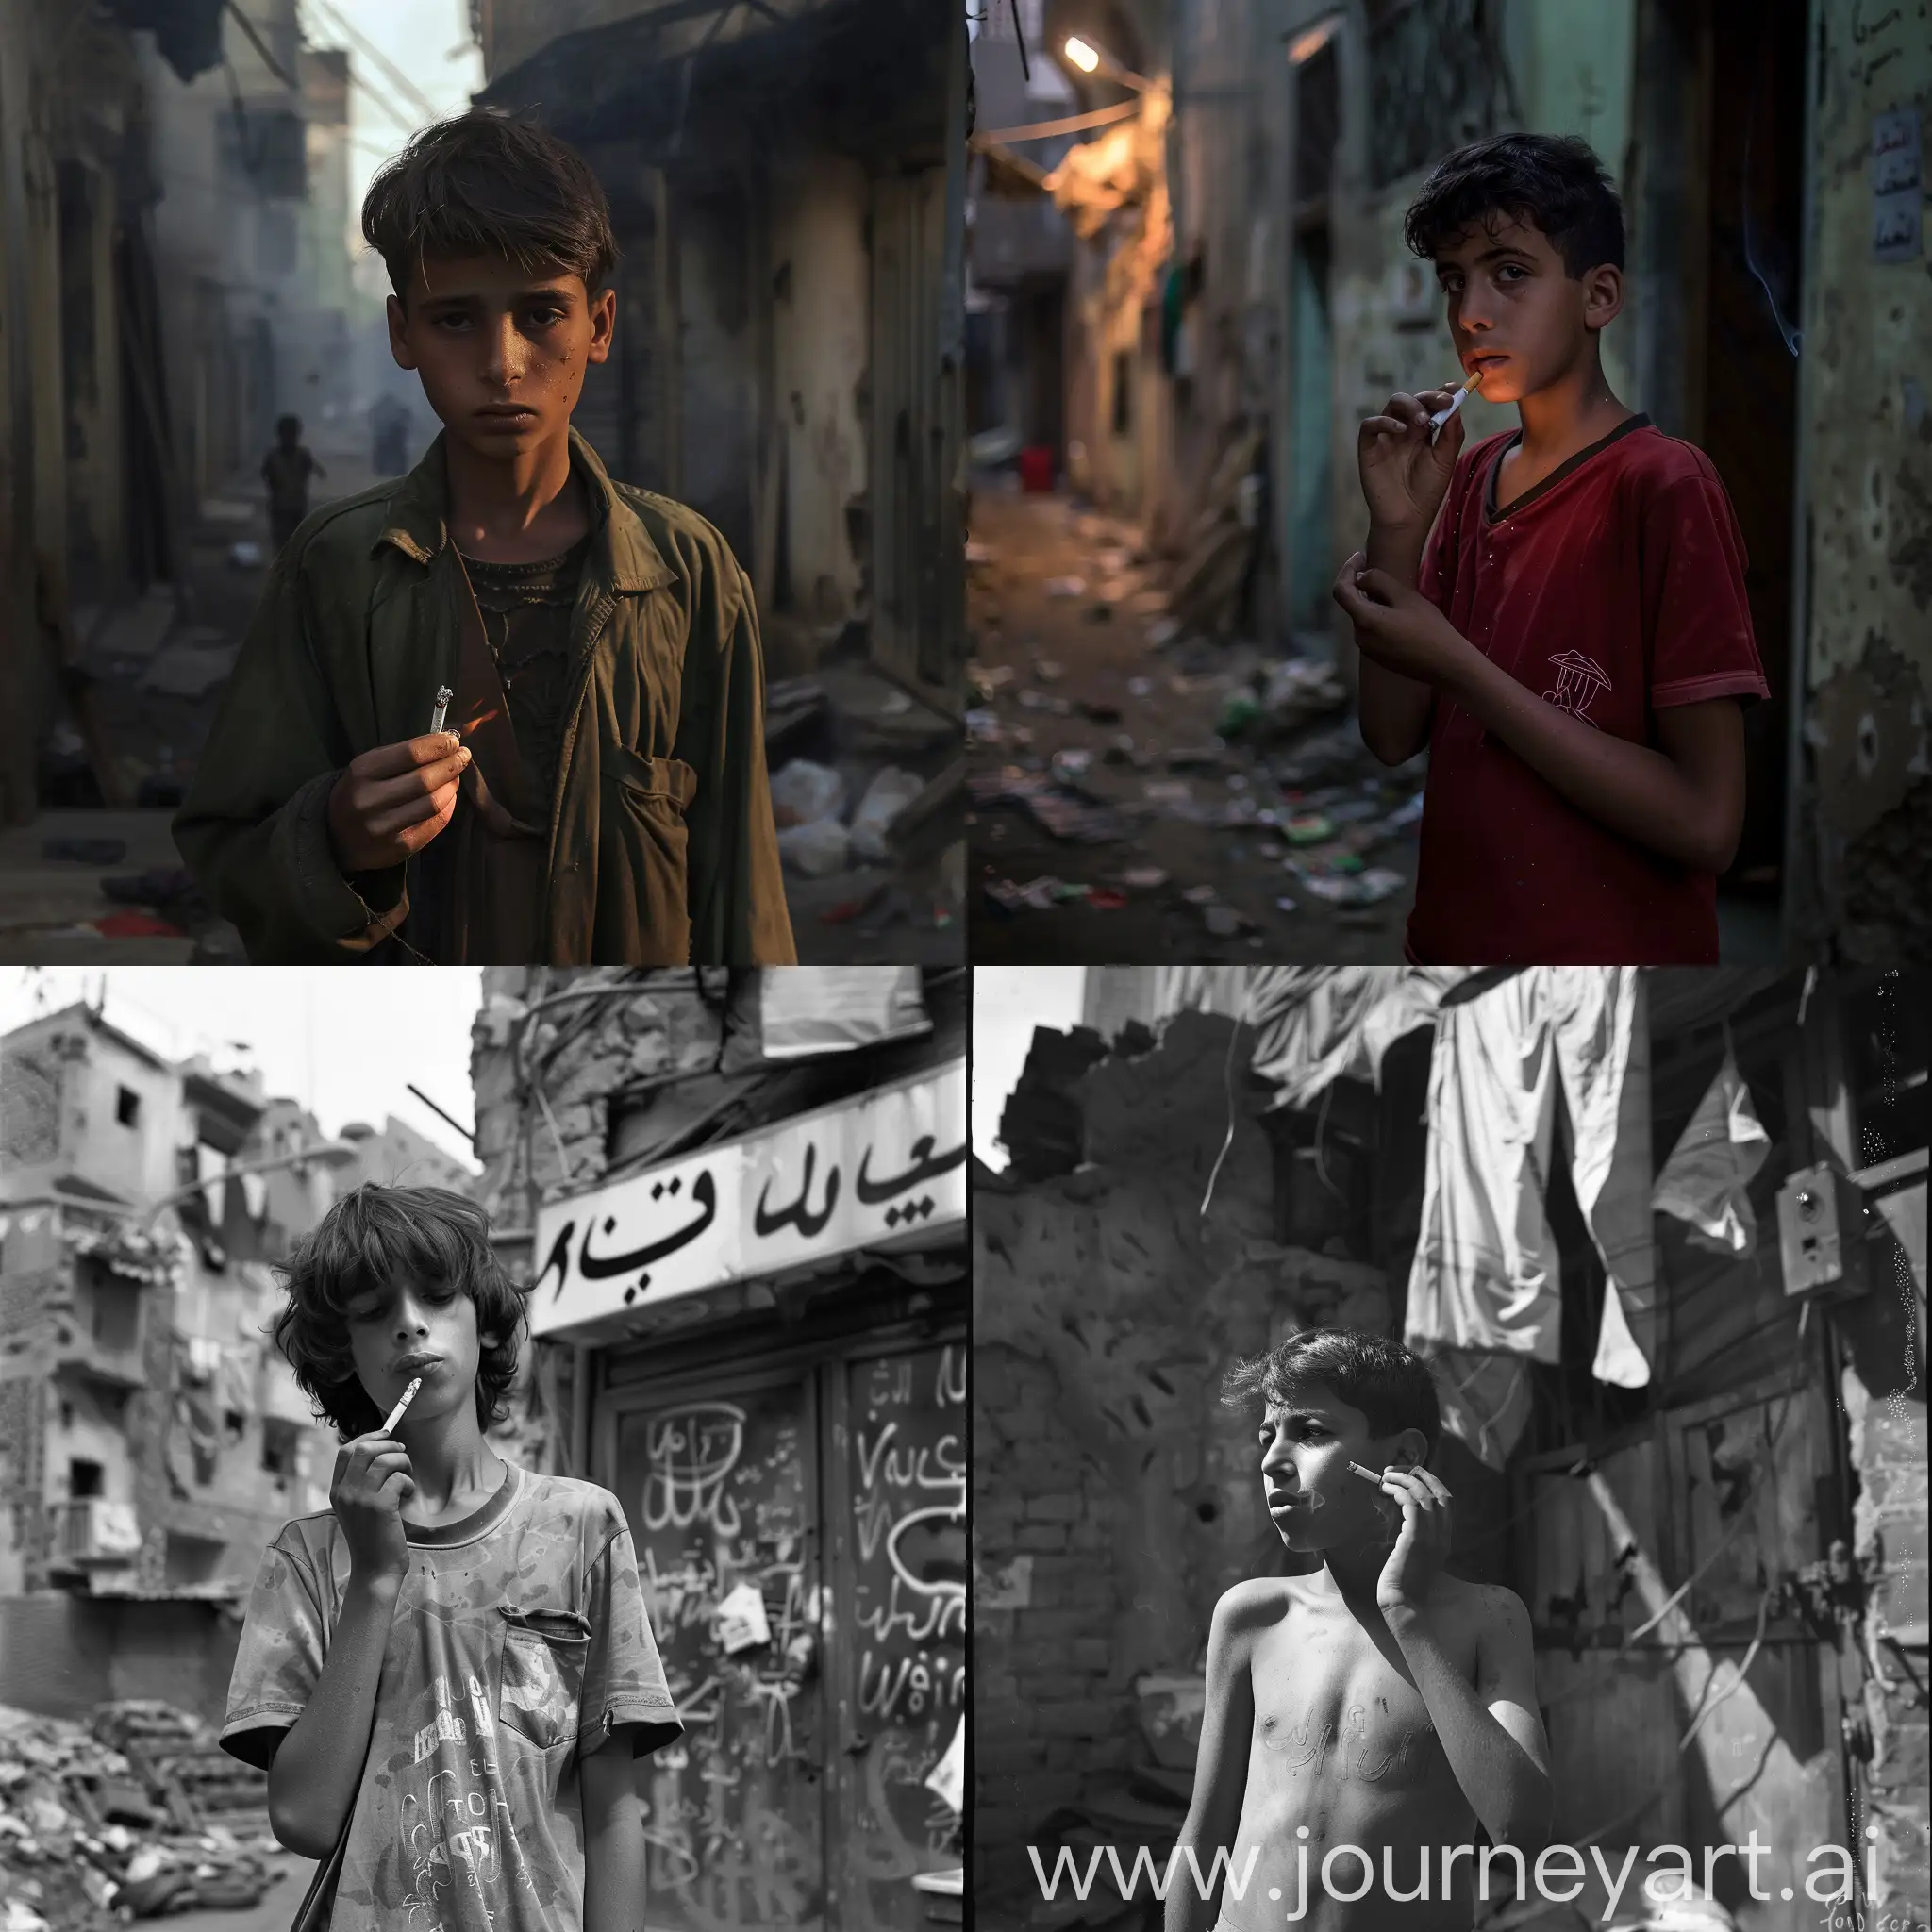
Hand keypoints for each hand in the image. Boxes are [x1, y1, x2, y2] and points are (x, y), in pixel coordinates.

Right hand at [326, 734, 468, 871]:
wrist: (335, 837)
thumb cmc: (359, 792)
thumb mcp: (368, 767)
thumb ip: (401, 755)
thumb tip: (444, 743)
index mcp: (362, 772)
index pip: (410, 754)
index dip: (438, 745)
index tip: (454, 740)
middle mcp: (370, 800)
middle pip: (425, 779)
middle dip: (451, 764)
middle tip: (463, 756)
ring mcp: (384, 826)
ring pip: (434, 803)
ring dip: (452, 786)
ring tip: (455, 776)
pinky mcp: (398, 847)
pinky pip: (435, 824)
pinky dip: (449, 807)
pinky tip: (449, 797)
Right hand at [330, 1430, 415, 1587]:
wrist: (375, 1570)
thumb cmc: (372, 1537)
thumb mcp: (357, 1508)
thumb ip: (361, 1483)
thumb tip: (383, 1450)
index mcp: (336, 1491)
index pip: (345, 1451)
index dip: (368, 1437)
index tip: (386, 1435)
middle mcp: (344, 1492)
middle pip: (364, 1448)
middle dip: (389, 1444)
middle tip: (402, 1454)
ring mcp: (360, 1499)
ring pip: (384, 1459)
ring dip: (403, 1462)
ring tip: (407, 1477)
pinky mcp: (379, 1506)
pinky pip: (399, 1477)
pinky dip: (408, 1482)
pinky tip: (407, 1495)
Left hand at [1331, 553, 1478, 687]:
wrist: (1445, 664)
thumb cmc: (1428, 627)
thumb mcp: (1405, 597)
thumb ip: (1378, 582)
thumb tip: (1360, 577)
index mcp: (1364, 620)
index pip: (1340, 591)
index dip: (1346, 570)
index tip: (1360, 556)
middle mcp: (1359, 637)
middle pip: (1353, 604)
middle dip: (1361, 585)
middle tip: (1379, 569)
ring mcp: (1367, 649)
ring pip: (1363, 617)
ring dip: (1371, 601)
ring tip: (1394, 592)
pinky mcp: (1377, 657)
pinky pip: (1371, 630)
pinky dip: (1378, 616)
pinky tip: (1398, 614)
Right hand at [1356, 385, 1465, 532]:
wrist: (1407, 517)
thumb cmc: (1427, 491)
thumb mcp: (1445, 460)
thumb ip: (1451, 433)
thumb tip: (1455, 405)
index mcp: (1424, 432)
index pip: (1431, 404)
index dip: (1442, 393)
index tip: (1455, 390)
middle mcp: (1405, 430)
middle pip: (1413, 399)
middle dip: (1429, 397)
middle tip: (1442, 404)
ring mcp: (1387, 437)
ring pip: (1393, 405)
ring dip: (1410, 405)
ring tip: (1422, 421)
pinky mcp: (1369, 447)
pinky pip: (1370, 425)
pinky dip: (1384, 422)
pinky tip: (1401, 430)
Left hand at [1373, 1466, 1453, 1612]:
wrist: (1403, 1606)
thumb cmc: (1403, 1583)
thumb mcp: (1415, 1555)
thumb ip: (1415, 1535)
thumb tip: (1402, 1510)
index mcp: (1445, 1540)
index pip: (1448, 1501)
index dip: (1432, 1482)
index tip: (1413, 1473)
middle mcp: (1442, 1536)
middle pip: (1439, 1492)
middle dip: (1419, 1474)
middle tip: (1396, 1469)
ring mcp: (1431, 1538)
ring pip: (1423, 1494)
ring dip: (1404, 1479)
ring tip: (1385, 1476)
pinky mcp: (1415, 1539)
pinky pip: (1410, 1504)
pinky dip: (1398, 1490)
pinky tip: (1386, 1489)